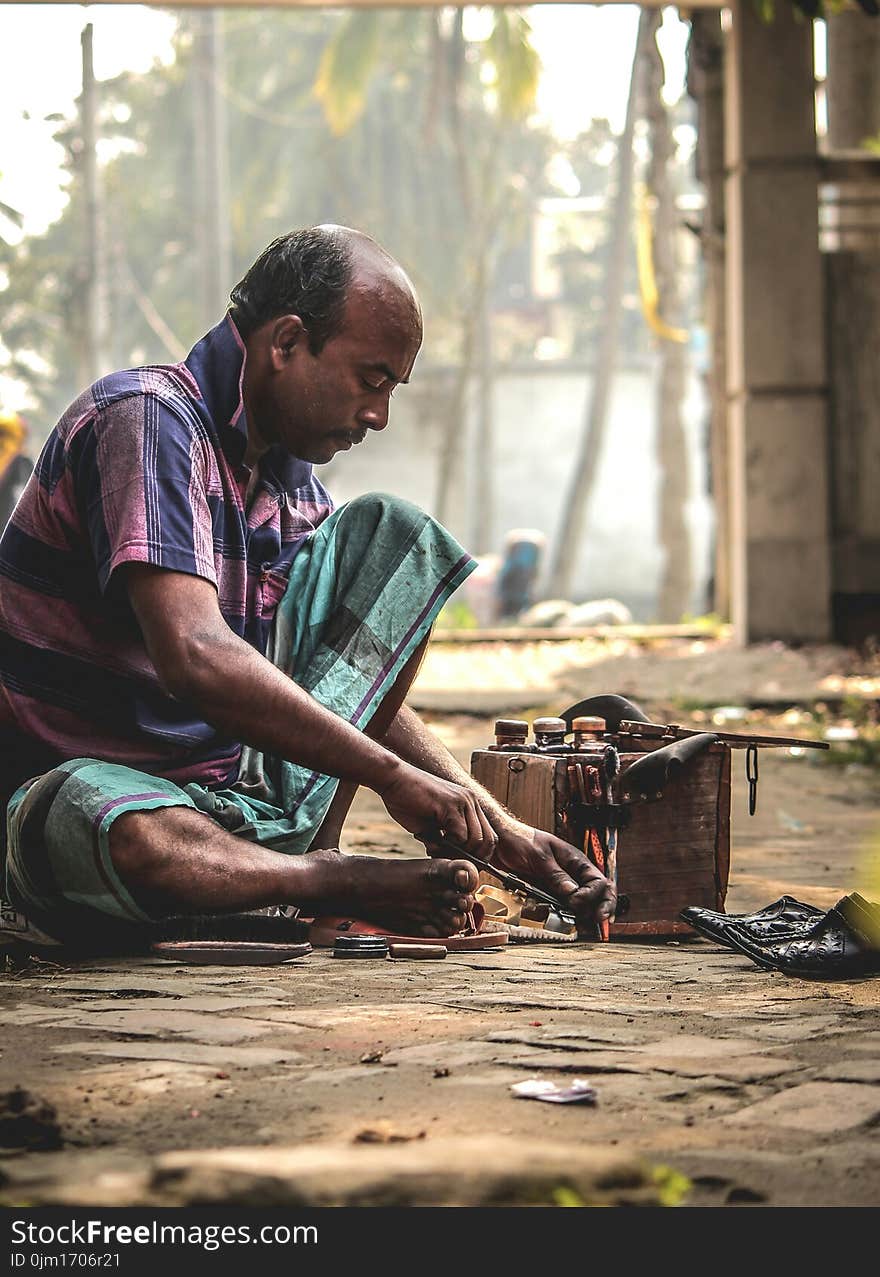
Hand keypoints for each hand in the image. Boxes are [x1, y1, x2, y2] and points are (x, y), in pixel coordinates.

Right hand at [378, 763, 497, 857]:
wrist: (393, 779)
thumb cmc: (407, 801)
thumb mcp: (431, 824)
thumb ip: (445, 839)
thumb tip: (452, 862)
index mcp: (469, 805)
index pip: (489, 837)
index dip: (479, 856)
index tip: (460, 865)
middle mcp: (471, 802)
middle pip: (489, 841)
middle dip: (472, 859)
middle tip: (450, 863)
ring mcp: (463, 802)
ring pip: (476, 840)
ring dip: (456, 854)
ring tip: (435, 851)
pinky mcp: (451, 805)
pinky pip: (460, 836)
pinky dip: (447, 847)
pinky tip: (431, 843)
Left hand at [491, 818, 615, 935]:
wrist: (500, 841)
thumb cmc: (520, 840)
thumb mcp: (539, 855)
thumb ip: (556, 875)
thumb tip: (573, 892)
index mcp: (576, 861)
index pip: (598, 881)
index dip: (593, 896)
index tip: (577, 903)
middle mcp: (573, 874)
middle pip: (598, 894)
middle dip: (601, 909)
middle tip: (595, 922)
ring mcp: (561, 885)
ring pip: (582, 904)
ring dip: (584, 916)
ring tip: (582, 927)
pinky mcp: (548, 893)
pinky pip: (562, 908)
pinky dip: (565, 917)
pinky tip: (564, 923)